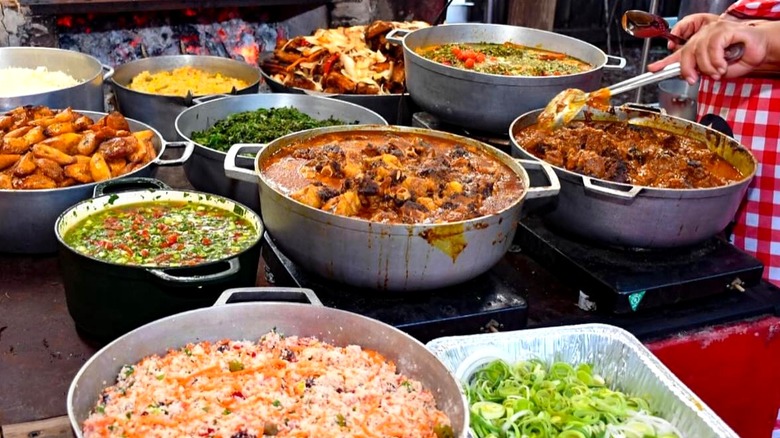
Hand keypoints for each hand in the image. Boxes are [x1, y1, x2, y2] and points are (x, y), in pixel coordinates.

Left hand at [649, 20, 777, 82]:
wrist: (759, 51)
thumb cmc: (739, 59)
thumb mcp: (714, 70)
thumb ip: (700, 71)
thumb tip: (686, 75)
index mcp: (698, 46)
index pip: (678, 53)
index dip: (664, 62)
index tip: (653, 69)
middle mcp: (703, 36)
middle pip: (685, 53)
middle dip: (688, 69)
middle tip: (693, 79)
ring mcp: (713, 30)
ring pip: (699, 50)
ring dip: (708, 66)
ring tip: (718, 71)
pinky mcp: (724, 29)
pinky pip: (712, 46)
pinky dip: (716, 59)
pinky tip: (723, 64)